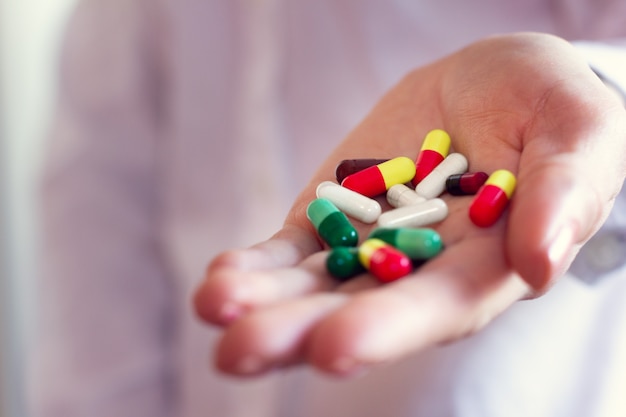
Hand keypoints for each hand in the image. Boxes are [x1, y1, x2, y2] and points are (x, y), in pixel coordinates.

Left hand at [194, 33, 625, 376]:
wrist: (490, 85)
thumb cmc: (548, 107)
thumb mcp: (576, 134)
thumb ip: (564, 193)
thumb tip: (542, 264)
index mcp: (485, 266)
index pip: (437, 307)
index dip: (387, 328)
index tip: (333, 348)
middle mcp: (420, 272)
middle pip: (358, 310)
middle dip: (298, 332)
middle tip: (238, 352)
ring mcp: (368, 246)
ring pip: (313, 287)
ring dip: (261, 304)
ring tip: (213, 309)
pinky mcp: (334, 215)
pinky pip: (293, 249)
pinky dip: (258, 266)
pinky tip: (220, 281)